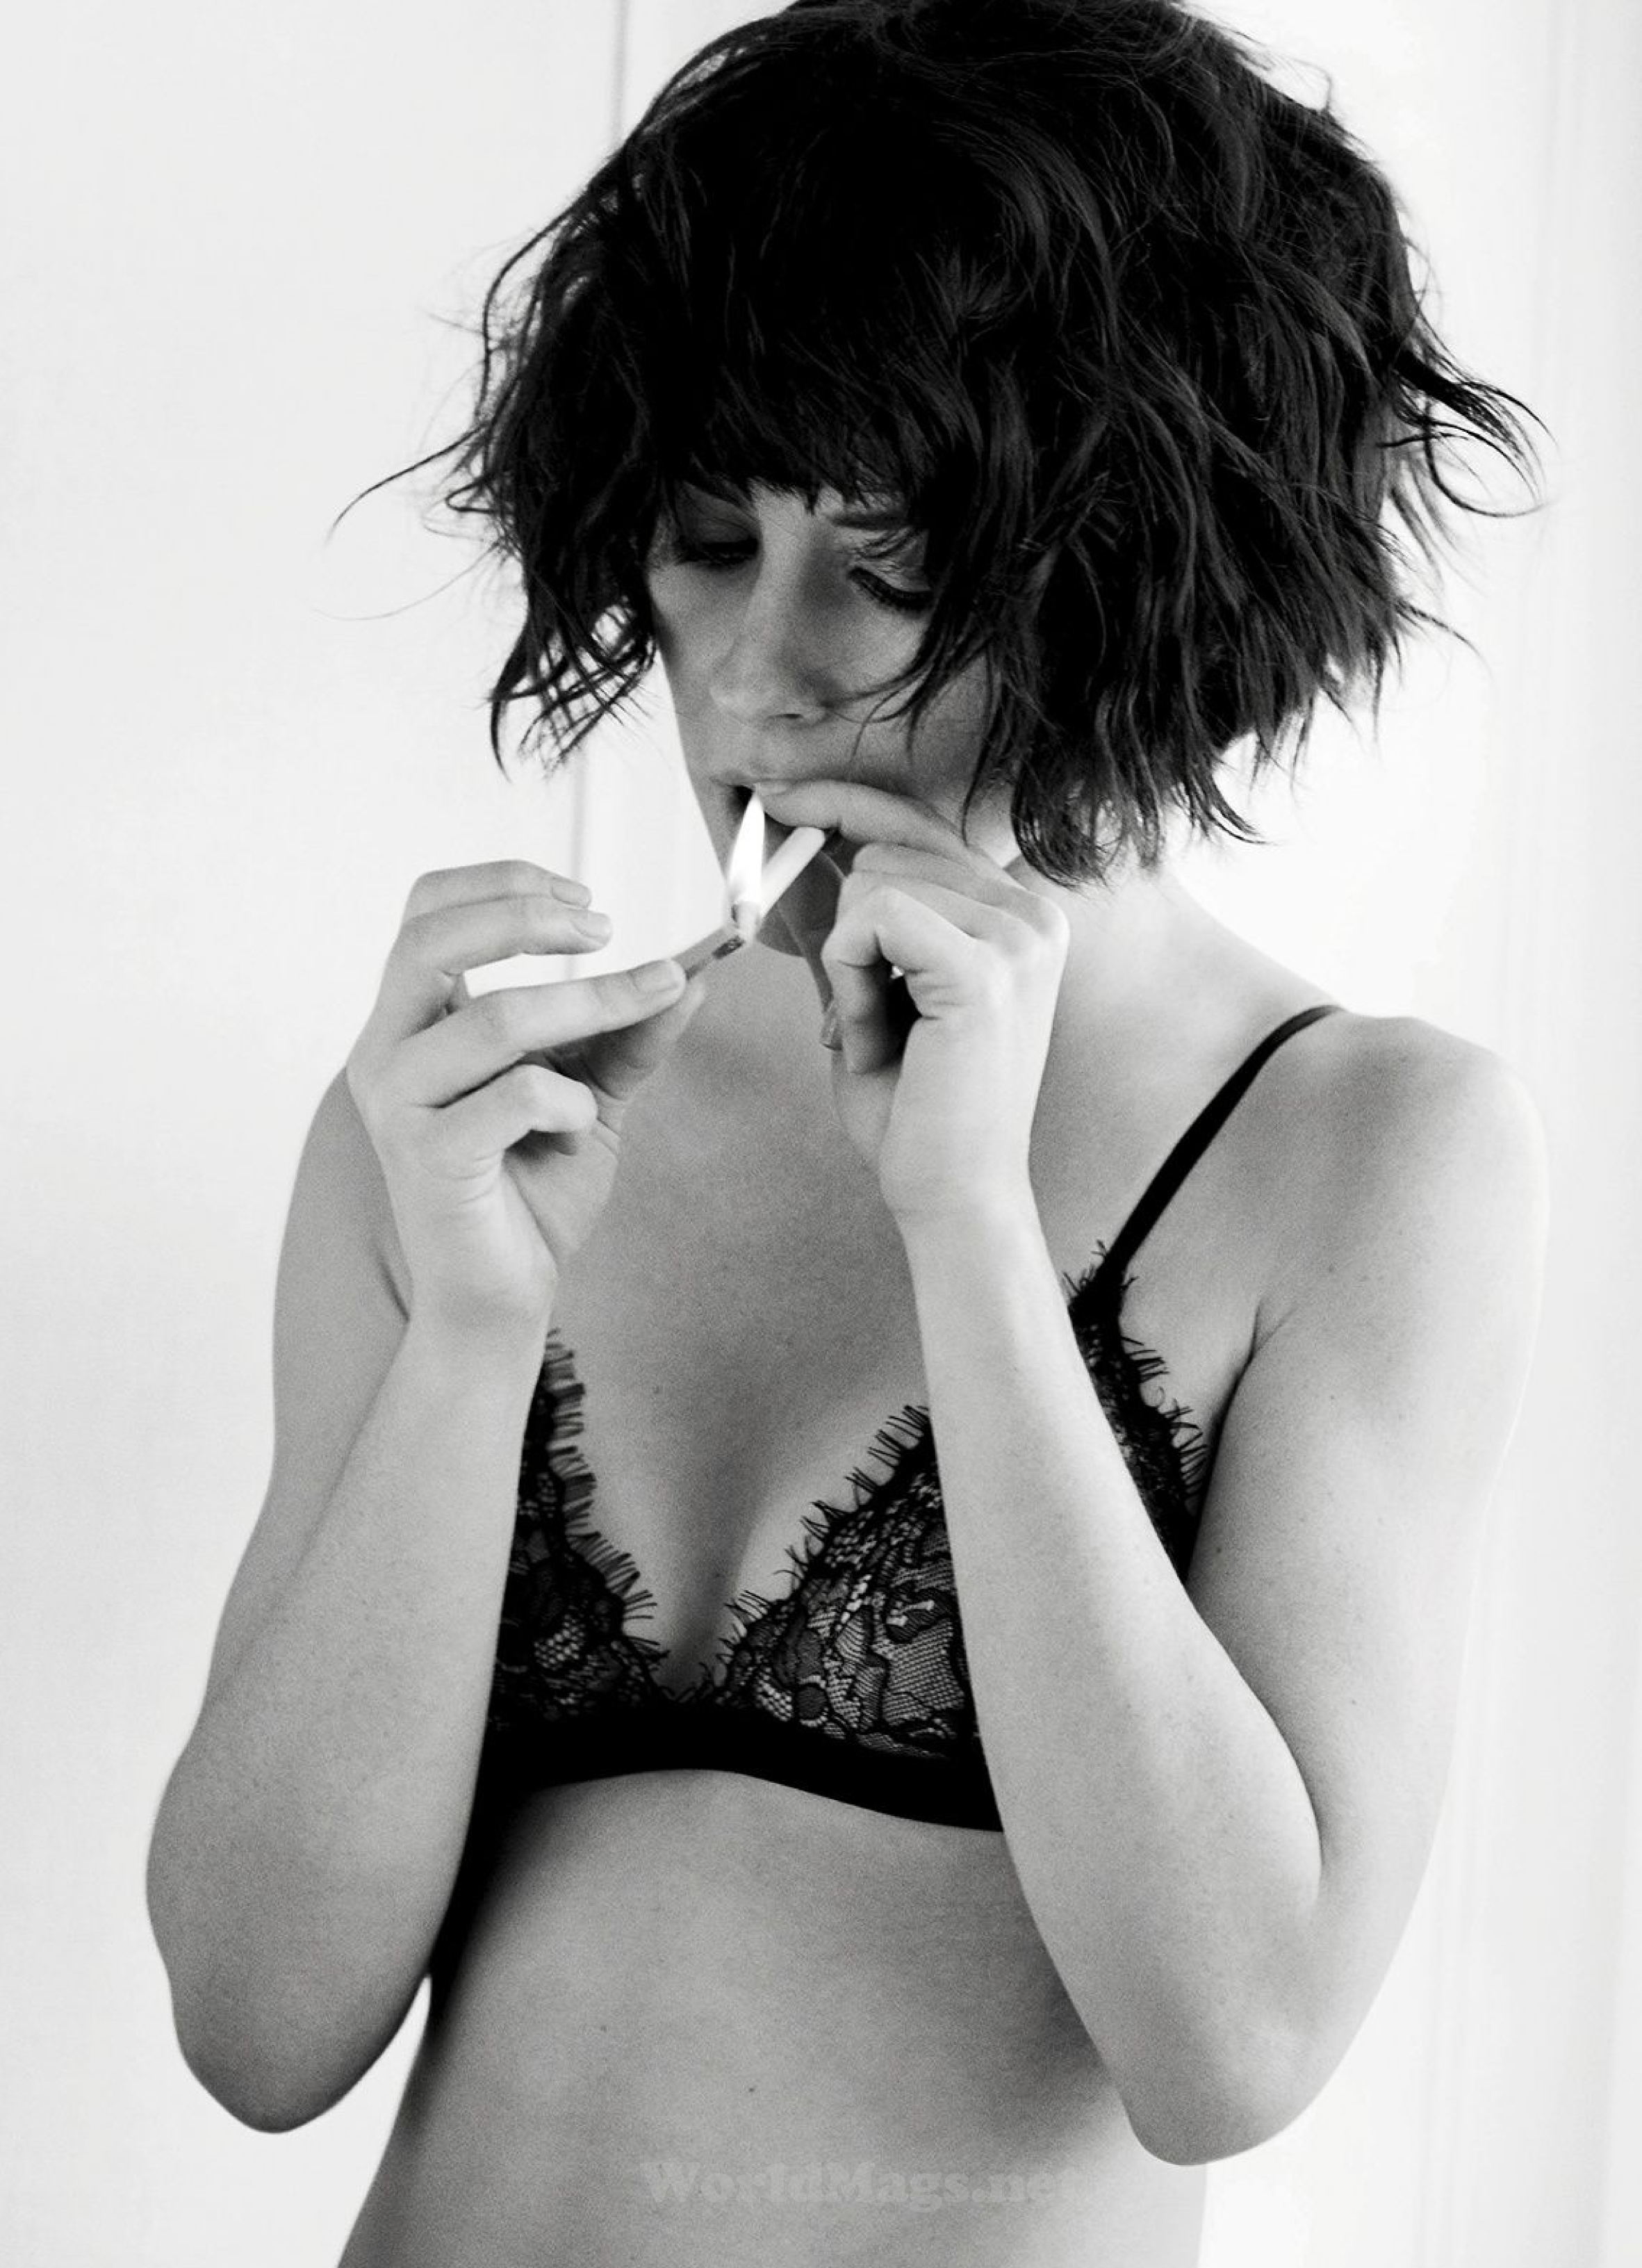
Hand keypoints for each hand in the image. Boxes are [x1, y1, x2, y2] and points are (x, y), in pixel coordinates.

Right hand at [345, 863, 701, 1338]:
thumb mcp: (593, 1091)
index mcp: (413, 1021)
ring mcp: (399, 1106)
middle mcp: (387, 1052)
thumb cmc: (531, 1186)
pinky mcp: (427, 1159)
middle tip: (605, 927)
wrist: (503, 1295)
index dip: (501, 882)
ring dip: (587, 1004)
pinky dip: (570, 1101)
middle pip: (431, 940)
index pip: (425, 911)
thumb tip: (690, 971)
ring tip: (639, 1011)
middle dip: (527, 919)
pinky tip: (578, 1127)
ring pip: (494, 1018)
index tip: (583, 895)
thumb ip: (627, 1032)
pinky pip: (514, 1097)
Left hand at [754, 781, 1069, 1225]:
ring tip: (884, 1035)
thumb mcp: (881, 993)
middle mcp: (1032, 913)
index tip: (776, 794)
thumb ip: (859, 922)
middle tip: (870, 1019)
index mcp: (1019, 913)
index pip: (921, 824)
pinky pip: (871, 918)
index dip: (843, 802)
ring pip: (872, 882)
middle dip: (847, 933)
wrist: (953, 1196)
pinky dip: (848, 976)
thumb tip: (805, 841)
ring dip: (848, 964)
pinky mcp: (985, 968)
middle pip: (887, 847)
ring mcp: (1017, 937)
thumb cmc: (917, 1110)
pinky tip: (872, 1033)